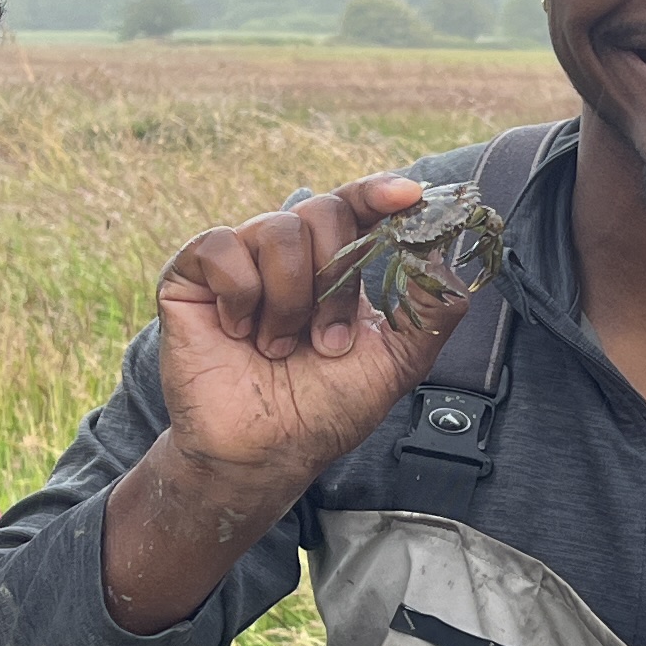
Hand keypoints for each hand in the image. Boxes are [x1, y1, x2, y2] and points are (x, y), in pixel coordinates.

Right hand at [102, 176, 481, 634]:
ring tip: (280, 348)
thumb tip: (452, 251)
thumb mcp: (397, 362)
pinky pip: (223, 247)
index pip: (359, 206)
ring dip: (291, 299)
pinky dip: (242, 295)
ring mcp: (241, 259)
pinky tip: (240, 333)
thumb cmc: (325, 410)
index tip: (408, 196)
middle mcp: (289, 252)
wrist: (265, 453)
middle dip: (335, 280)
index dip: (381, 192)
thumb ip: (432, 309)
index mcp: (336, 264)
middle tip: (326, 340)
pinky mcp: (192, 274)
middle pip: (323, 211)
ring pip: (278, 230)